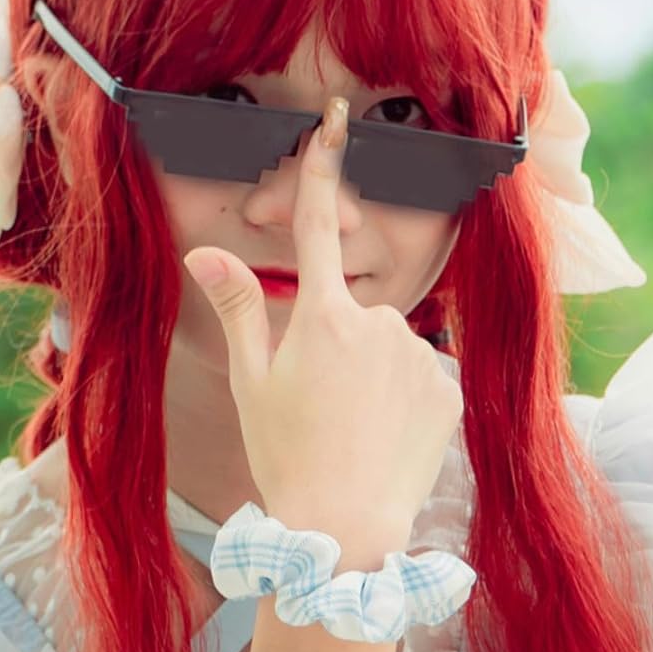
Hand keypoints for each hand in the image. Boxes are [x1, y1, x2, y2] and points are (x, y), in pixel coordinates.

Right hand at [183, 96, 463, 570]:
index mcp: (323, 315)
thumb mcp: (250, 382)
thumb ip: (237, 307)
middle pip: (353, 310)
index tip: (333, 119)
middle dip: (339, 343)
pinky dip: (405, 398)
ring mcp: (420, 353)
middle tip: (322, 407)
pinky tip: (386, 438)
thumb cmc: (286, 457)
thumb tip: (202, 251)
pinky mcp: (450, 387)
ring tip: (354, 430)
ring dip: (374, 373)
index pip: (315, 225)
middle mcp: (379, 321)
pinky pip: (421, 374)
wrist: (347, 533)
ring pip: (390, 345)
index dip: (322, 166)